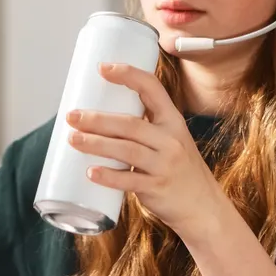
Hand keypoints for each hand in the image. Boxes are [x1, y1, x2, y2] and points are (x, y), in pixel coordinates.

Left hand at [65, 62, 228, 239]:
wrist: (204, 207)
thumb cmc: (179, 170)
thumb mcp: (171, 141)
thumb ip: (144, 128)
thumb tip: (98, 118)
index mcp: (173, 121)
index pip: (152, 88)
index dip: (127, 75)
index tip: (102, 68)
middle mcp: (171, 139)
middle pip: (130, 123)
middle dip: (97, 119)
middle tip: (71, 116)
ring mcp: (165, 165)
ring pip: (126, 150)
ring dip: (96, 144)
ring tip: (72, 139)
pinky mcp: (157, 188)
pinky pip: (129, 181)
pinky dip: (109, 176)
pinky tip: (90, 172)